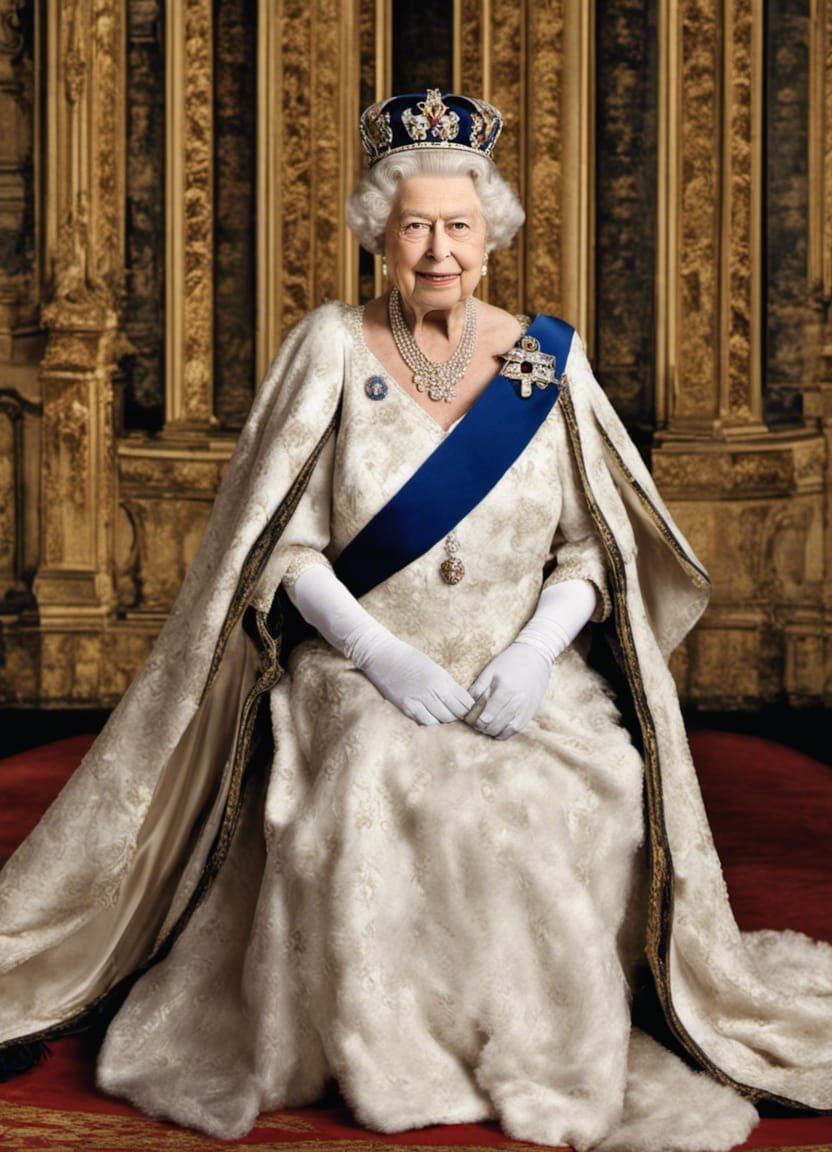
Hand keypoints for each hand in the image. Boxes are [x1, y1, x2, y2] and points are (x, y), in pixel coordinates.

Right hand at [285, 563, 472, 725]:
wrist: (380, 654)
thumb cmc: (407, 656)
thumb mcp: (432, 666)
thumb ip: (445, 683)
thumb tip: (459, 699)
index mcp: (442, 678)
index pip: (465, 702)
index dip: (468, 707)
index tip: (467, 708)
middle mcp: (434, 690)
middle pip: (456, 714)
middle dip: (458, 715)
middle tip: (454, 713)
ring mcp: (420, 700)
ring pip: (442, 720)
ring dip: (444, 719)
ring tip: (441, 714)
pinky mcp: (406, 707)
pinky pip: (425, 722)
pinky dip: (430, 722)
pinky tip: (428, 716)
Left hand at [467, 642, 551, 739]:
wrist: (535, 657)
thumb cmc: (510, 661)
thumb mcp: (491, 669)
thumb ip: (478, 687)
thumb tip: (467, 703)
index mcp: (505, 689)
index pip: (487, 714)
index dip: (475, 721)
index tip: (469, 719)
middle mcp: (517, 701)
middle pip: (495, 724)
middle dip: (481, 727)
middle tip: (474, 724)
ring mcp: (525, 708)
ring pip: (505, 729)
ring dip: (491, 731)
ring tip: (484, 726)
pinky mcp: (530, 712)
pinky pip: (516, 729)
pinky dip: (504, 733)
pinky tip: (496, 730)